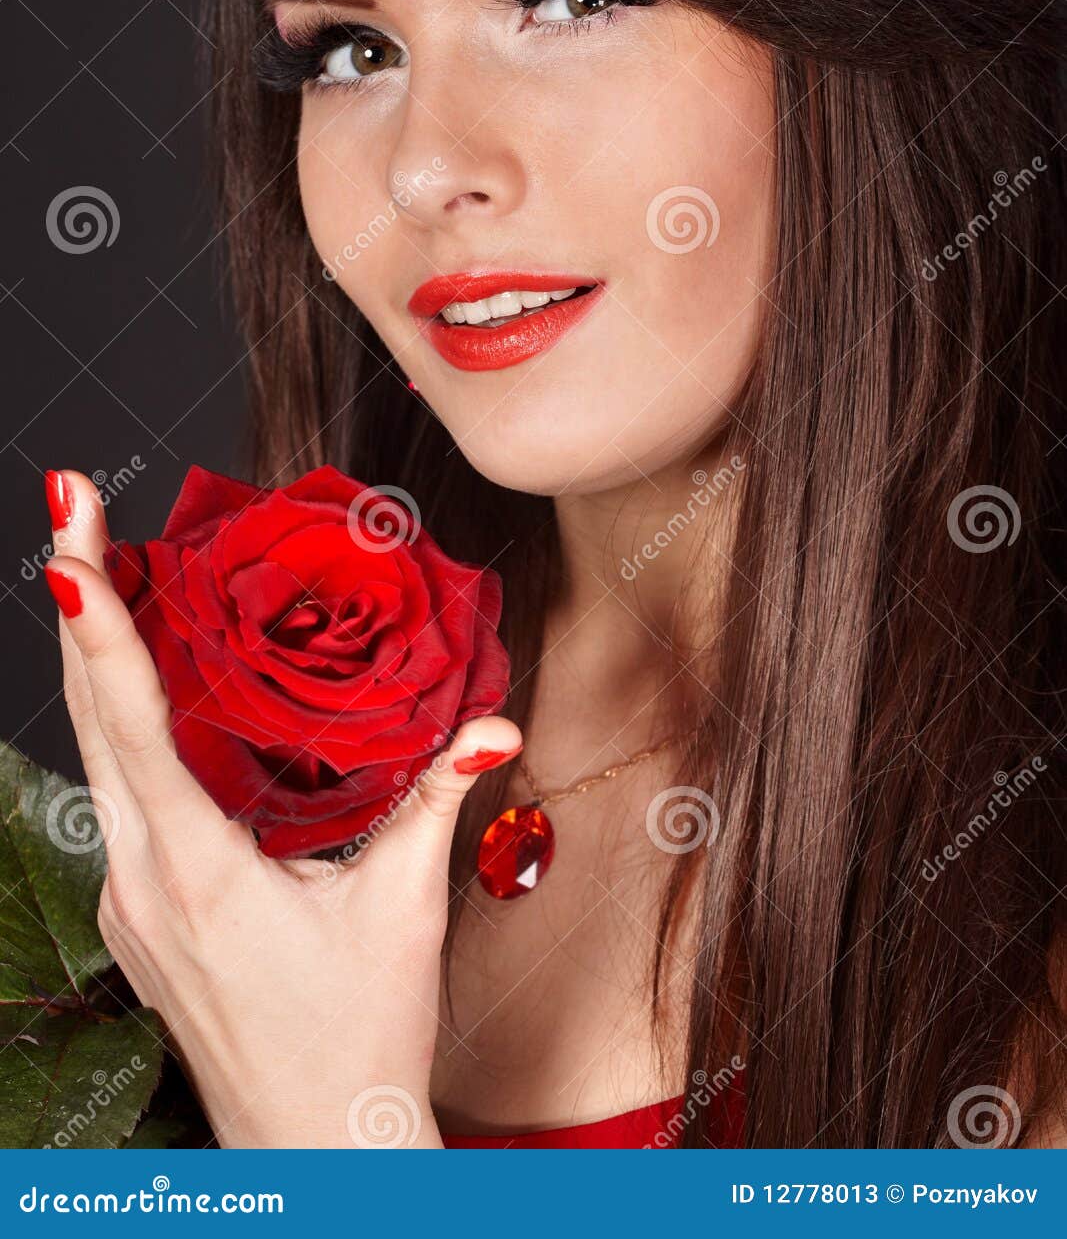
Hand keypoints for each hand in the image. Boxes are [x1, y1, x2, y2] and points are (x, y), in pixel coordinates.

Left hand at [44, 470, 520, 1147]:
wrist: (314, 1156)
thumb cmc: (357, 1046)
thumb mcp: (403, 913)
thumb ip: (436, 802)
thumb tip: (489, 724)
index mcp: (193, 871)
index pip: (131, 718)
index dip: (98, 622)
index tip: (69, 540)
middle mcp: (139, 883)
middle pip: (91, 718)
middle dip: (76, 606)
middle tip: (74, 506)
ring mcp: (129, 904)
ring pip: (95, 756)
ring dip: (95, 660)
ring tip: (99, 568)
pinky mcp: (141, 918)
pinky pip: (116, 797)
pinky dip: (122, 722)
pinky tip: (143, 685)